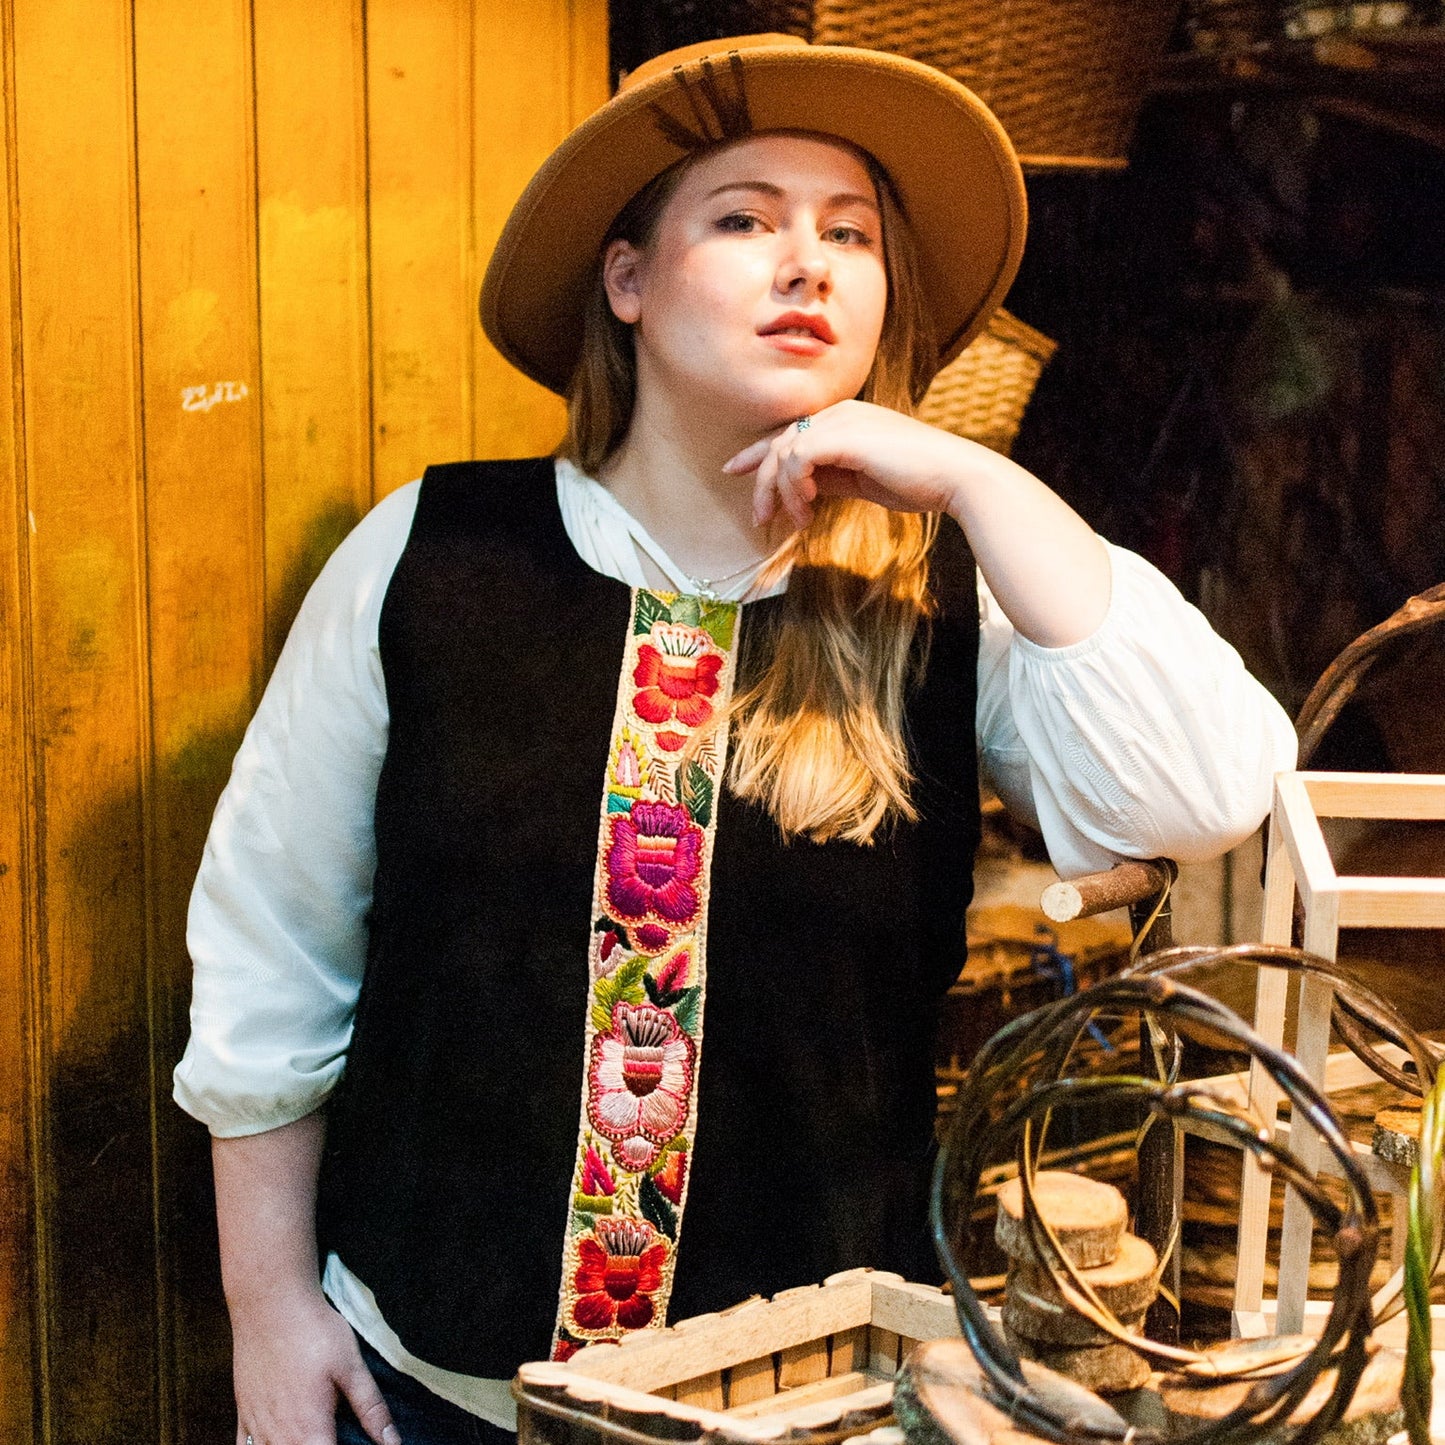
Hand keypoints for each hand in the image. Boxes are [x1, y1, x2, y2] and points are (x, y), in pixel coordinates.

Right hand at [230, 1289, 399, 1444]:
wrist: (271, 1304)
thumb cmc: (314, 1331)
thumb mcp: (352, 1367)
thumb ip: (371, 1409)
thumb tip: (393, 1442)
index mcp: (309, 1430)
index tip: (353, 1444)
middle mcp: (278, 1437)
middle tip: (332, 1434)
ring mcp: (256, 1427)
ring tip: (310, 1436)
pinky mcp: (243, 1413)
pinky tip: (276, 1442)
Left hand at [722, 401, 975, 528]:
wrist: (954, 477)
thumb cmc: (918, 482)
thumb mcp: (864, 481)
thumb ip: (832, 478)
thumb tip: (802, 491)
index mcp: (845, 419)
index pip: (789, 434)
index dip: (758, 454)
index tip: (734, 472)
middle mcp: (840, 413)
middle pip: (779, 443)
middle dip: (761, 482)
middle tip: (759, 518)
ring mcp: (842, 421)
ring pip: (783, 452)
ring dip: (782, 492)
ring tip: (795, 520)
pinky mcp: (845, 435)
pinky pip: (797, 460)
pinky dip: (796, 488)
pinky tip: (809, 509)